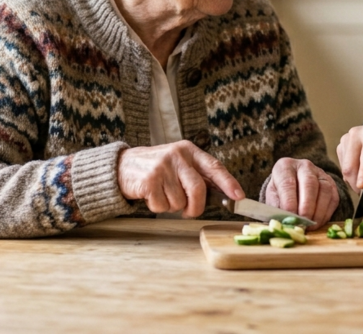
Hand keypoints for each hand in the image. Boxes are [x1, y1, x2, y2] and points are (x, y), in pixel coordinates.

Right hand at [117, 141, 243, 217]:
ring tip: (162, 194)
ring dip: (172, 206)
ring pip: (179, 202)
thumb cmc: (157, 169)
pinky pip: (162, 206)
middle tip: (189, 212)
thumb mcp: (179, 164)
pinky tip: (151, 195)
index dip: (228, 183)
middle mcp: (177, 156)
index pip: (214, 167)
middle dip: (196, 207)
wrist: (123, 166)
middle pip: (198, 190)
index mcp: (188, 150)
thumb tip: (225, 195)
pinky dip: (158, 208)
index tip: (239, 196)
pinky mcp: (148, 181)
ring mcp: (162, 167)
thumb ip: (198, 175)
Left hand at [264, 158, 340, 228]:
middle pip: (309, 183)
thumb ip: (277, 208)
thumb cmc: (280, 193)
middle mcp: (304, 167)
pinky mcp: (332, 185)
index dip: (289, 201)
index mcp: (285, 167)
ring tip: (310, 226)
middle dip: (307, 206)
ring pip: (324, 190)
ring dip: (318, 211)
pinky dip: (325, 213)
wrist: (294, 185)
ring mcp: (320, 174)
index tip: (290, 216)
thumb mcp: (273, 197)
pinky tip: (318, 223)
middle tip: (303, 222)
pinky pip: (332, 198)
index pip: (288, 182)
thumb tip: (283, 222)